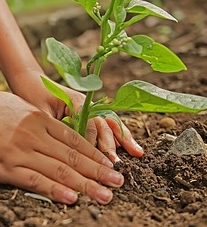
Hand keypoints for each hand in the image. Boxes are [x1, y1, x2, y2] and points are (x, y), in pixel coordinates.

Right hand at [0, 92, 123, 204]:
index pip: (76, 141)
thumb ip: (47, 125)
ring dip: (85, 184)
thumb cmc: (1, 112)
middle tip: (117, 182)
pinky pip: (34, 180)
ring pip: (60, 170)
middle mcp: (36, 136)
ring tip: (104, 194)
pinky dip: (54, 190)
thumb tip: (69, 140)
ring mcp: (22, 152)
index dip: (95, 154)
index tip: (110, 165)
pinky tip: (72, 197)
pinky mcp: (7, 167)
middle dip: (98, 171)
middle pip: (74, 157)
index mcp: (42, 121)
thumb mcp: (26, 111)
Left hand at [19, 74, 143, 162]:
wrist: (32, 81)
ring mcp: (92, 107)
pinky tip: (127, 145)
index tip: (95, 160)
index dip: (93, 142)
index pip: (90, 124)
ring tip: (137, 152)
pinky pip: (107, 124)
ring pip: (111, 123)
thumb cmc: (33, 95)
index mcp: (77, 101)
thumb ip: (57, 126)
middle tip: (117, 163)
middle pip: (105, 124)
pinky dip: (118, 134)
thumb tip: (71, 148)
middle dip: (112, 144)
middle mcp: (89, 104)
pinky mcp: (90, 112)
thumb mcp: (40, 111)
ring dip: (124, 138)